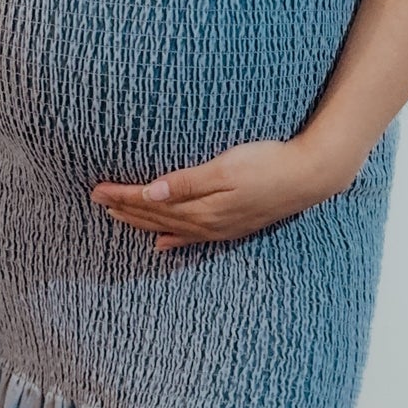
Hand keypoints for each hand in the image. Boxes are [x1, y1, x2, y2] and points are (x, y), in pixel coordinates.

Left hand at [89, 136, 357, 253]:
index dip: (123, 196)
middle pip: (156, 217)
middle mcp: (207, 223)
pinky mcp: (232, 226)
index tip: (97, 189)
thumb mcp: (225, 167)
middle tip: (97, 200)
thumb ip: (187, 182)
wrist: (310, 176)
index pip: (151, 203)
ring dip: (143, 222)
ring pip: (171, 227)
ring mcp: (220, 227)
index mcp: (202, 207)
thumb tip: (151, 193)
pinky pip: (193, 237)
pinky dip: (173, 239)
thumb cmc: (268, 164)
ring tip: (119, 217)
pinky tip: (161, 243)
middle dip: (126, 209)